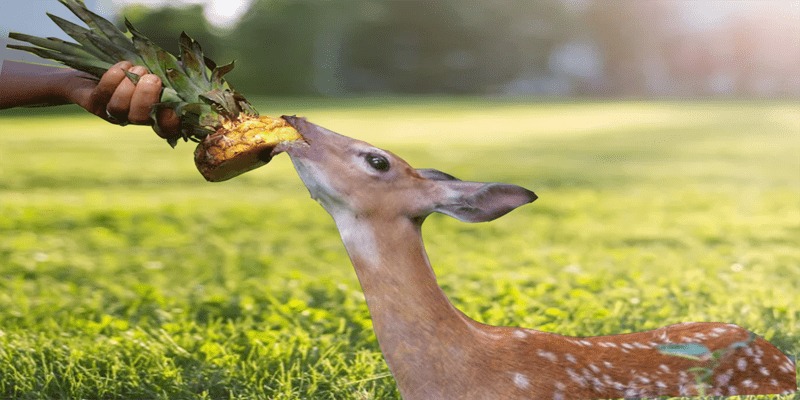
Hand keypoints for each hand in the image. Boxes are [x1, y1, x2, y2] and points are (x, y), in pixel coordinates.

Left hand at [64, 61, 181, 140]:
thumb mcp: (158, 70)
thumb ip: (176, 76)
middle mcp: (132, 117)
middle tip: (153, 78)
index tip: (175, 110)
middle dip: (147, 98)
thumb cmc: (132, 67)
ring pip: (120, 108)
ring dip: (130, 86)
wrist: (89, 66)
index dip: (171, 124)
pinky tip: (124, 64)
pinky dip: (115, 77)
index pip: (165, 129)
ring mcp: (111, 112)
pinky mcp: (92, 102)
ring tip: (137, 68)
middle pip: (140, 119)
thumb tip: (194, 77)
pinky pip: (103, 94)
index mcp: (152, 113)